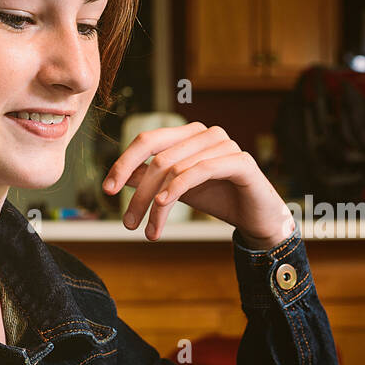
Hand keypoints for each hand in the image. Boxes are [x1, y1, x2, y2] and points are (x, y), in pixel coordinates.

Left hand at [101, 122, 293, 245]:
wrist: (257, 216)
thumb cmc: (219, 198)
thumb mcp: (177, 190)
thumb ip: (152, 179)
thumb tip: (121, 176)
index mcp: (189, 134)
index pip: (148, 140)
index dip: (124, 163)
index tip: (108, 190)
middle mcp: (206, 133)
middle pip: (158, 158)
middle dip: (139, 193)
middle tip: (128, 223)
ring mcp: (224, 144)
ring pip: (175, 169)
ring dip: (156, 204)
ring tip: (148, 231)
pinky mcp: (240, 161)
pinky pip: (200, 171)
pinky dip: (178, 189)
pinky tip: (163, 206)